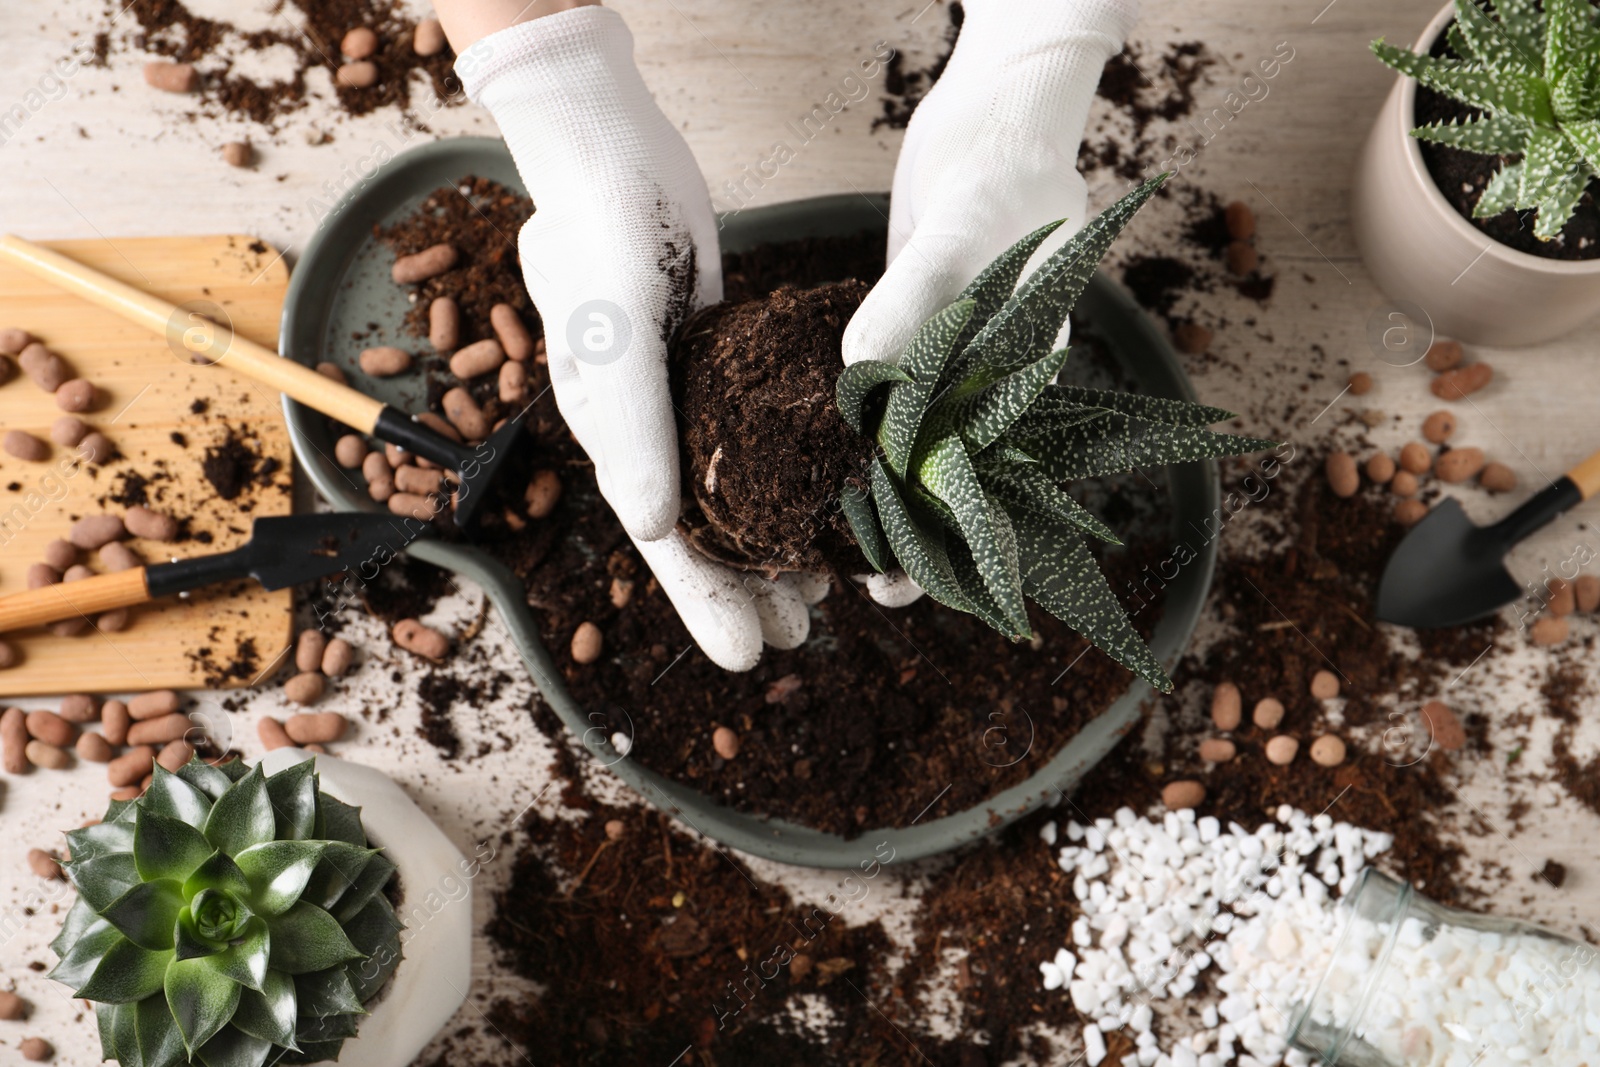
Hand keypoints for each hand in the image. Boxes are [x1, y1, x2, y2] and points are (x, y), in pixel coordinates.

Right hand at [452, 6, 811, 668]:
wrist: (608, 153)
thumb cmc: (602, 233)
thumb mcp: (616, 327)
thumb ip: (630, 425)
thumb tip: (651, 526)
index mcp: (615, 436)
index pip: (665, 540)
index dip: (707, 602)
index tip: (750, 658)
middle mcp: (647, 429)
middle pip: (702, 528)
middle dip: (746, 587)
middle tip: (804, 635)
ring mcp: (681, 397)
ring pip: (730, 490)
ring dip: (770, 540)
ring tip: (822, 587)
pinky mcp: (713, 362)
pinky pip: (750, 437)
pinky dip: (781, 473)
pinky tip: (819, 490)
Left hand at [841, 0, 1136, 607]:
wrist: (999, 116)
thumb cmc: (1005, 169)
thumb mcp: (962, 230)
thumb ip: (915, 305)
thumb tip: (861, 380)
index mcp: (1022, 375)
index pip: (988, 479)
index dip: (947, 537)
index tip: (903, 582)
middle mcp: (992, 381)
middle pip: (954, 480)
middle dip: (912, 536)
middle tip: (864, 590)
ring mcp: (959, 364)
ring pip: (920, 448)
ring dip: (884, 494)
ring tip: (840, 544)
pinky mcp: (921, 337)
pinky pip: (894, 397)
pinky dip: (867, 430)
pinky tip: (832, 456)